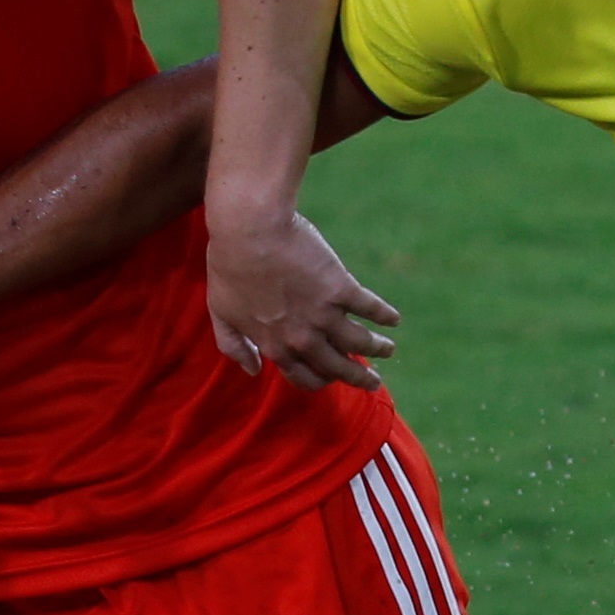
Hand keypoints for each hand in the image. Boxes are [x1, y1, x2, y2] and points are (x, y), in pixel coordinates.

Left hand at [202, 204, 399, 386]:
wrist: (249, 231)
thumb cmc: (229, 266)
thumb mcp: (220, 312)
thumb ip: (234, 345)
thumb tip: (253, 369)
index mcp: (275, 346)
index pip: (305, 377)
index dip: (322, 381)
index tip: (334, 379)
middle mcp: (303, 339)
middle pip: (339, 369)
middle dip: (359, 378)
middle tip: (373, 382)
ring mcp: (324, 315)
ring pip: (360, 344)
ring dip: (378, 349)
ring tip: (389, 349)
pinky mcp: (341, 289)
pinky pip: (370, 309)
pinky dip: (385, 316)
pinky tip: (394, 319)